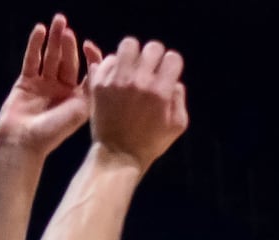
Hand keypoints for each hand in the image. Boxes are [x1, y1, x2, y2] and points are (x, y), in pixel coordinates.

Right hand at [0, 14, 100, 153]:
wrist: (22, 144)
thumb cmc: (53, 132)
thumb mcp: (82, 108)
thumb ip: (93, 86)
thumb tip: (103, 62)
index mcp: (77, 97)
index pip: (86, 69)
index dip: (90, 55)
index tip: (87, 45)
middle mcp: (61, 89)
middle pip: (68, 60)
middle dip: (69, 44)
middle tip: (68, 30)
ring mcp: (43, 85)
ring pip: (50, 57)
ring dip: (54, 39)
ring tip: (58, 21)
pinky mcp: (25, 83)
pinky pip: (32, 60)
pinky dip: (35, 45)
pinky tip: (40, 30)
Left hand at [88, 37, 187, 169]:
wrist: (116, 156)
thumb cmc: (149, 143)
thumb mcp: (177, 125)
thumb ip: (179, 98)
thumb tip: (173, 81)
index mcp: (161, 90)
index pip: (172, 57)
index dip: (171, 65)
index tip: (165, 74)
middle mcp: (139, 81)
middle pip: (152, 47)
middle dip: (154, 57)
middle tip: (148, 70)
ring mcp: (117, 81)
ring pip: (128, 45)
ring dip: (133, 54)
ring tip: (131, 67)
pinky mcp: (99, 85)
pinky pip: (108, 60)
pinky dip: (113, 64)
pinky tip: (116, 76)